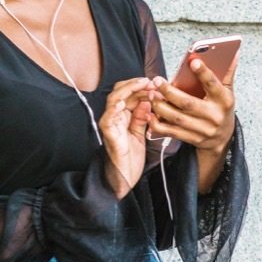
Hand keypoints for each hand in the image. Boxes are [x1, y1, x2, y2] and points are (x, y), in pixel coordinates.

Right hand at [98, 76, 156, 198]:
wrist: (123, 178)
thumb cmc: (130, 158)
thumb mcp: (140, 133)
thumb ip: (141, 117)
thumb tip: (147, 101)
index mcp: (123, 116)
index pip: (128, 93)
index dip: (140, 86)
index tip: (154, 83)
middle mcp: (115, 117)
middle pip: (120, 92)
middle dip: (135, 84)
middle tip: (149, 82)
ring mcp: (110, 125)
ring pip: (113, 100)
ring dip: (127, 91)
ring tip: (140, 86)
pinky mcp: (109, 135)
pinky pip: (108, 119)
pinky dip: (114, 109)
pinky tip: (122, 104)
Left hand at [147, 52, 238, 163]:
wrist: (223, 138)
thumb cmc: (222, 108)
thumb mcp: (228, 91)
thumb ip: (227, 72)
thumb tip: (233, 52)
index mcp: (224, 101)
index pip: (213, 85)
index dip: (203, 73)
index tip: (192, 61)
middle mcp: (213, 116)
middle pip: (188, 103)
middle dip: (169, 92)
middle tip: (156, 81)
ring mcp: (202, 129)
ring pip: (177, 118)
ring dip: (161, 106)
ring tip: (151, 94)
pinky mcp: (192, 138)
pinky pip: (172, 132)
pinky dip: (159, 124)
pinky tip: (150, 115)